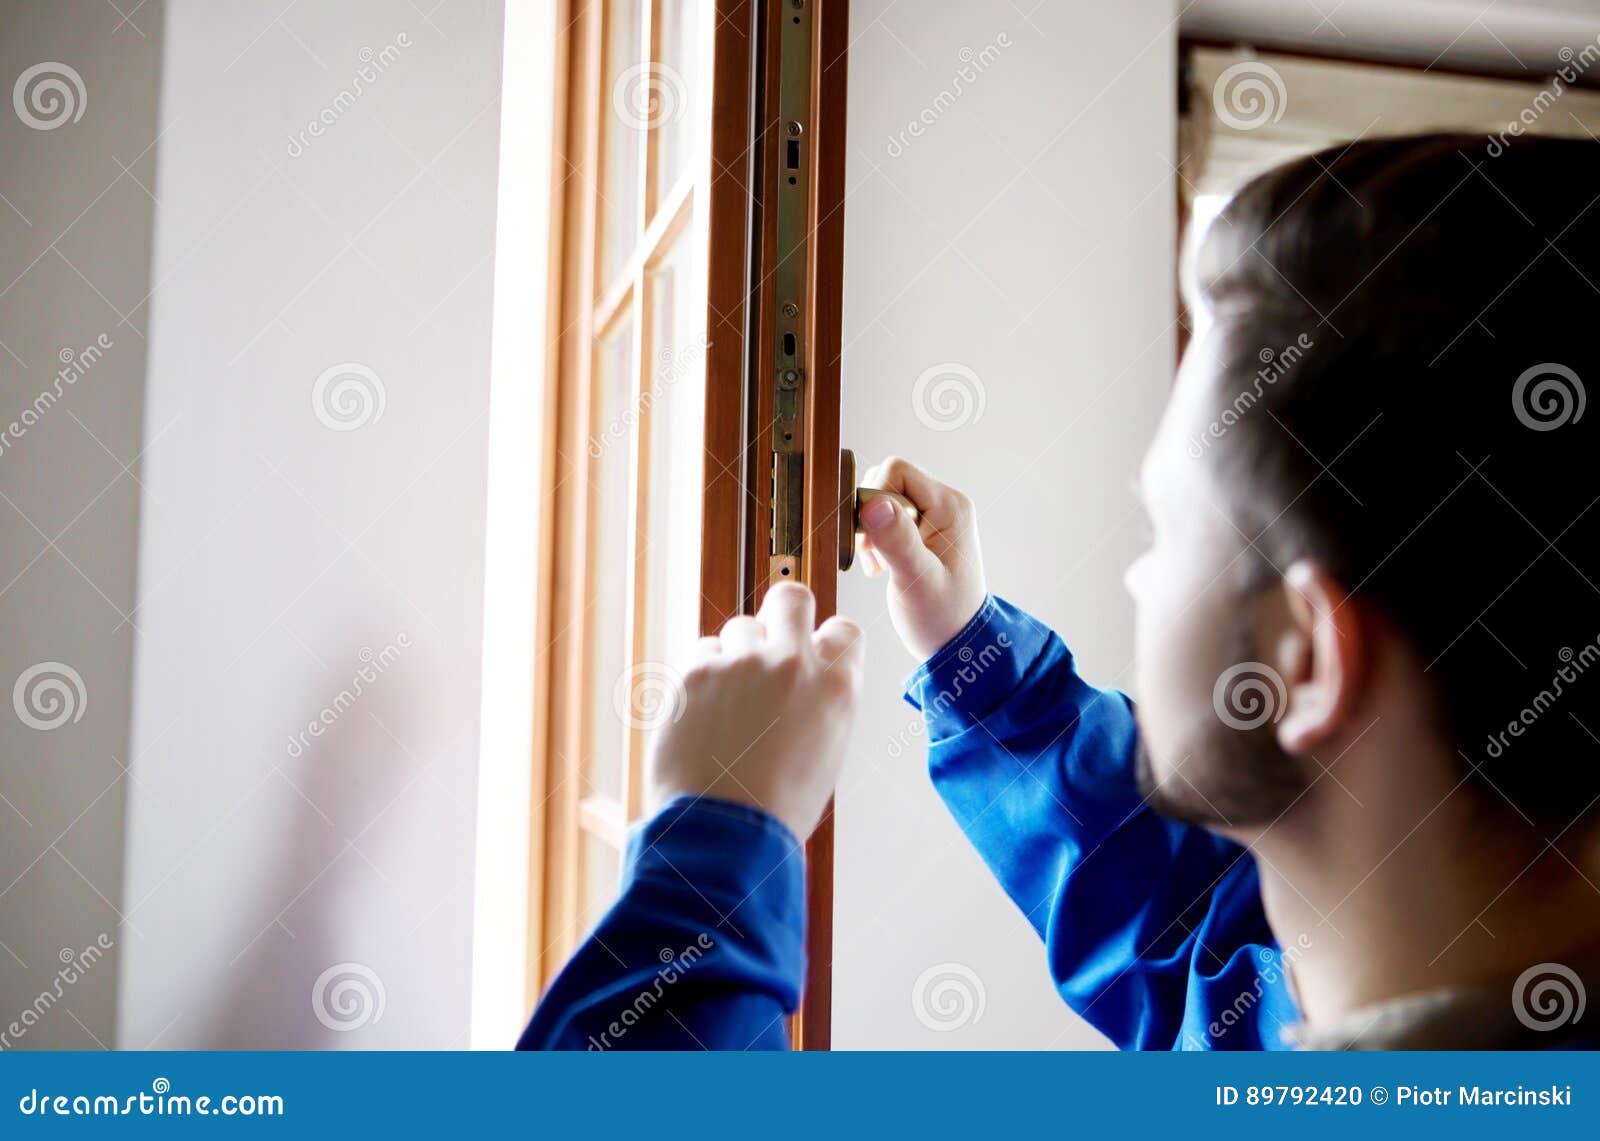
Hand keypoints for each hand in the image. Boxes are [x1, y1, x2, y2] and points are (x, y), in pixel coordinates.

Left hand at [645, 583, 864, 840]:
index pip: (843, 629)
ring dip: (736, 654)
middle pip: (790, 597)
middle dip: (781, 616)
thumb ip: (819, 700)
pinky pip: (701, 652)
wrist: (726, 833)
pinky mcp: (695, 672)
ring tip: (729, 702)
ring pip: (739, 628)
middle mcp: (792, 662)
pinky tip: (703, 714)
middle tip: (767, 648)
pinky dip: (702, 676)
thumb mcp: (826, 751)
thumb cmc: (778, 806)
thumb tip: (802, 677)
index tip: (811, 658)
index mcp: (837, 685)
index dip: (825, 641)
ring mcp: (741, 663)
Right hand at [857, 457, 986, 660]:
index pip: (896, 471)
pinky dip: (875, 538)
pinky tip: (884, 565)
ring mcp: (934, 515)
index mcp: (950, 506)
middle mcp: (944, 503)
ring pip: (882, 499)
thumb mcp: (917, 580)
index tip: (874, 542)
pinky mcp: (921, 529)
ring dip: (870, 530)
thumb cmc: (943, 617)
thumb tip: (873, 503)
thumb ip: (897, 540)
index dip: (874, 500)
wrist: (957, 642)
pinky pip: (886, 516)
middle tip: (877, 557)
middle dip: (869, 517)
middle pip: (886, 481)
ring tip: (881, 564)